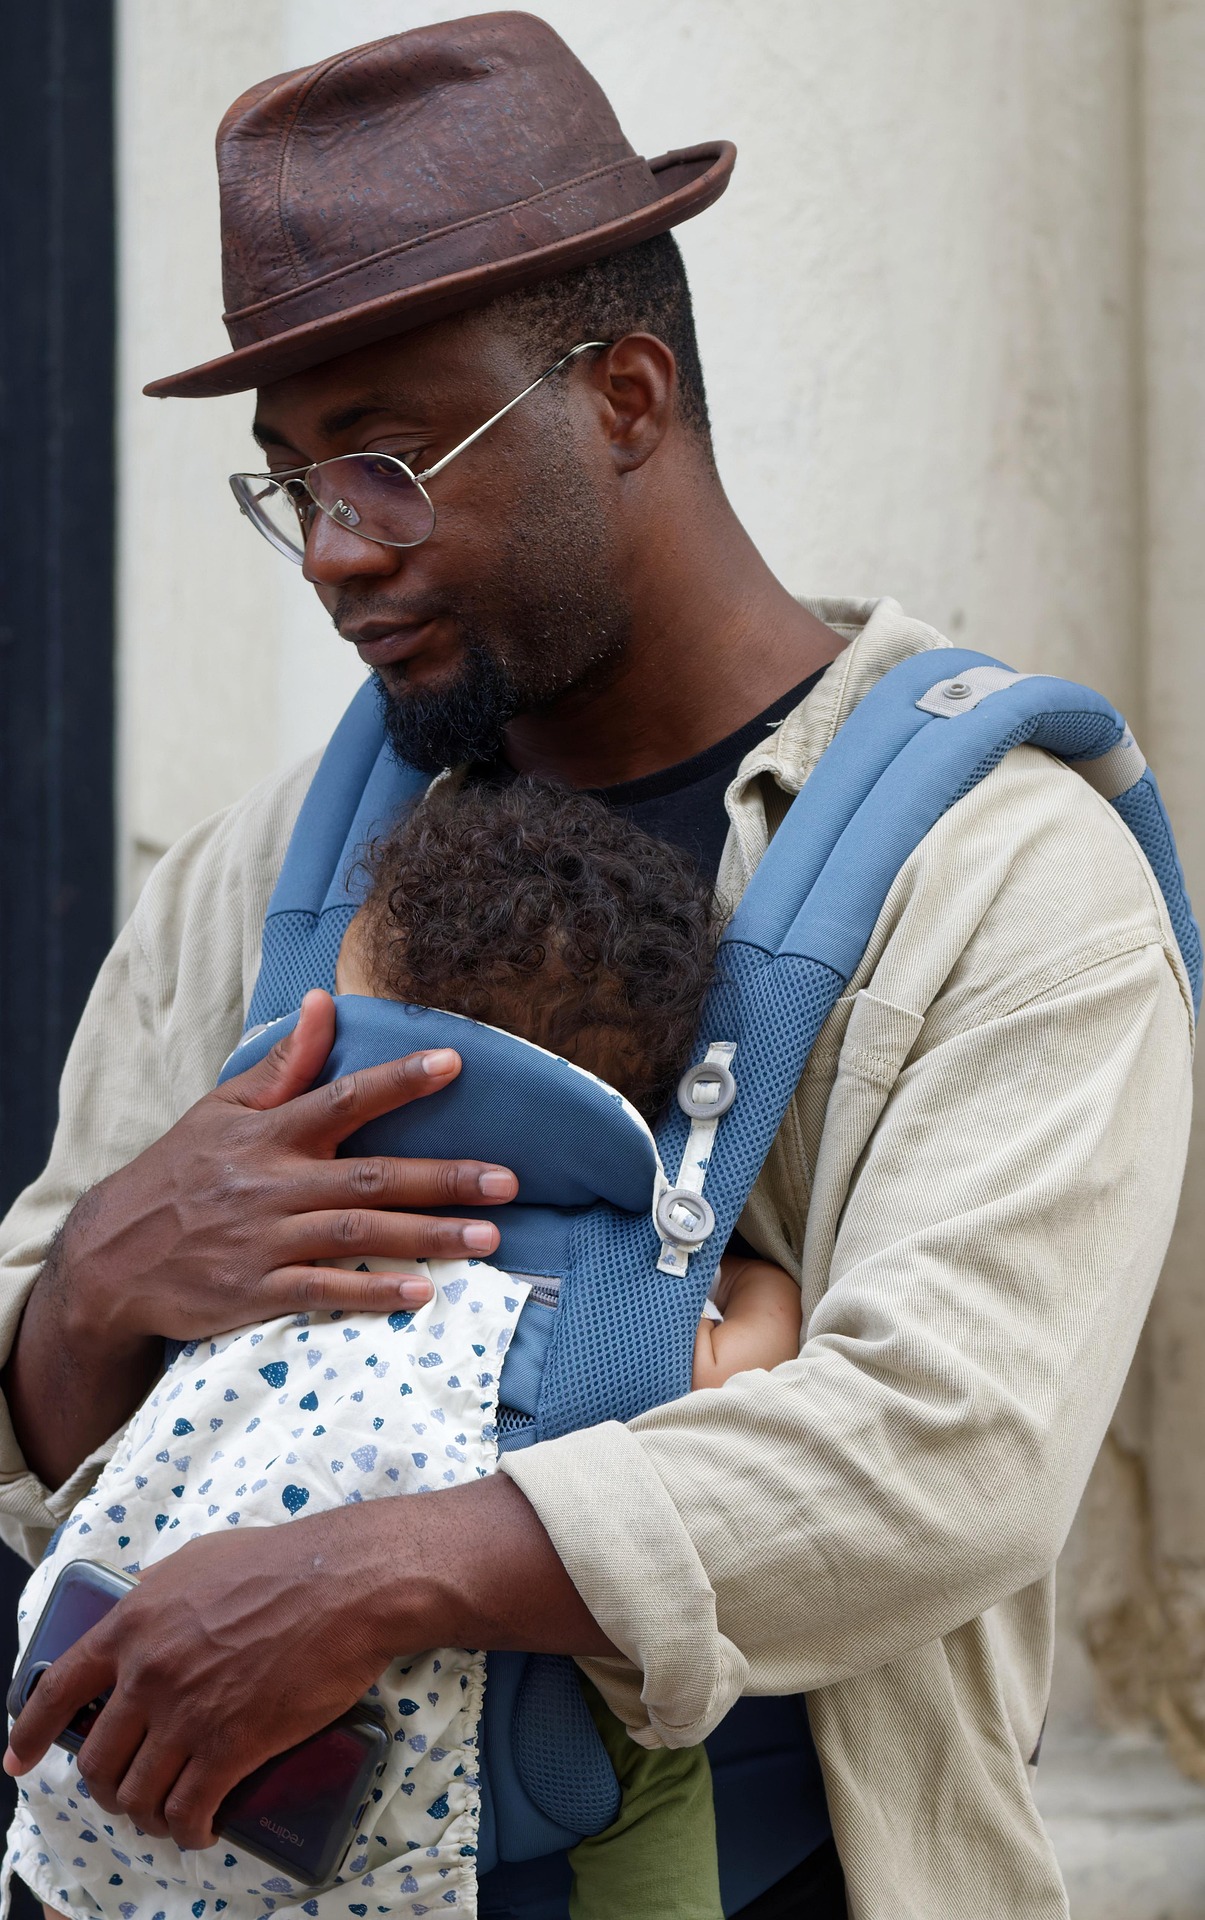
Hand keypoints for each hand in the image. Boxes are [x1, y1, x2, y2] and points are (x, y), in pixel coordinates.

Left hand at [4, 1510, 396, 1849]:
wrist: (343, 1586)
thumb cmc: (282, 1562)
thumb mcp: (200, 1559)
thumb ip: (158, 1591)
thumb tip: (143, 1607)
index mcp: (133, 1624)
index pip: (59, 1688)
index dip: (33, 1731)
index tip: (19, 1759)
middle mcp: (147, 1674)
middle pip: (98, 1757)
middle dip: (107, 1785)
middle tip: (127, 1789)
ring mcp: (186, 1715)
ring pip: (137, 1793)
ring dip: (146, 1814)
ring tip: (165, 1816)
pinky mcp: (229, 1748)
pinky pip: (186, 1810)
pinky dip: (188, 1830)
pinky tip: (200, 1828)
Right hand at [71, 989, 517, 1340]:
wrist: (111, 1258)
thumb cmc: (180, 1174)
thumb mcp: (221, 1110)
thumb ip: (283, 1064)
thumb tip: (324, 1001)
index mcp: (267, 1133)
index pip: (342, 1097)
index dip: (398, 1081)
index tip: (454, 1063)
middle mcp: (271, 1184)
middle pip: (370, 1177)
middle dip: (444, 1179)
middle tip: (508, 1181)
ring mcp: (264, 1240)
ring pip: (358, 1236)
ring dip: (427, 1237)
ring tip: (489, 1238)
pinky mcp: (255, 1291)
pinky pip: (324, 1291)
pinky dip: (373, 1293)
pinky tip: (424, 1291)